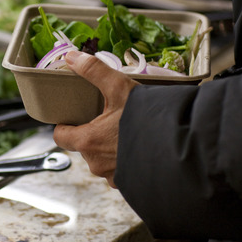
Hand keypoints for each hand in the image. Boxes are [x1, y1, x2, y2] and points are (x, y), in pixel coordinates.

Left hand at [53, 50, 138, 187]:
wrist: (180, 147)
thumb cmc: (147, 118)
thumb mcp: (120, 88)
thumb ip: (94, 71)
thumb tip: (71, 56)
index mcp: (88, 141)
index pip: (61, 136)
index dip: (65, 125)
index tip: (75, 117)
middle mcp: (97, 163)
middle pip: (85, 147)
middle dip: (94, 134)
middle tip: (110, 120)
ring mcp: (113, 176)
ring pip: (103, 160)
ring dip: (111, 149)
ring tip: (127, 133)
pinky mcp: (130, 185)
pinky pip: (121, 172)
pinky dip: (127, 161)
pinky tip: (139, 148)